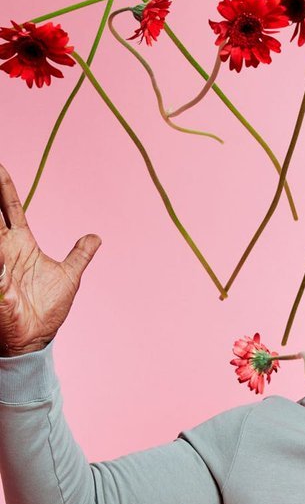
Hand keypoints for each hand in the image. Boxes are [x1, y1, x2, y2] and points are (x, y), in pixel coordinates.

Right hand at [0, 163, 101, 355]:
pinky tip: (2, 258)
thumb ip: (80, 254)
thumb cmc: (47, 310)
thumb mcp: (70, 276)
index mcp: (21, 243)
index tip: (0, 165)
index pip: (10, 208)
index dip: (4, 187)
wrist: (35, 338)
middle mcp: (4, 248)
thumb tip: (96, 237)